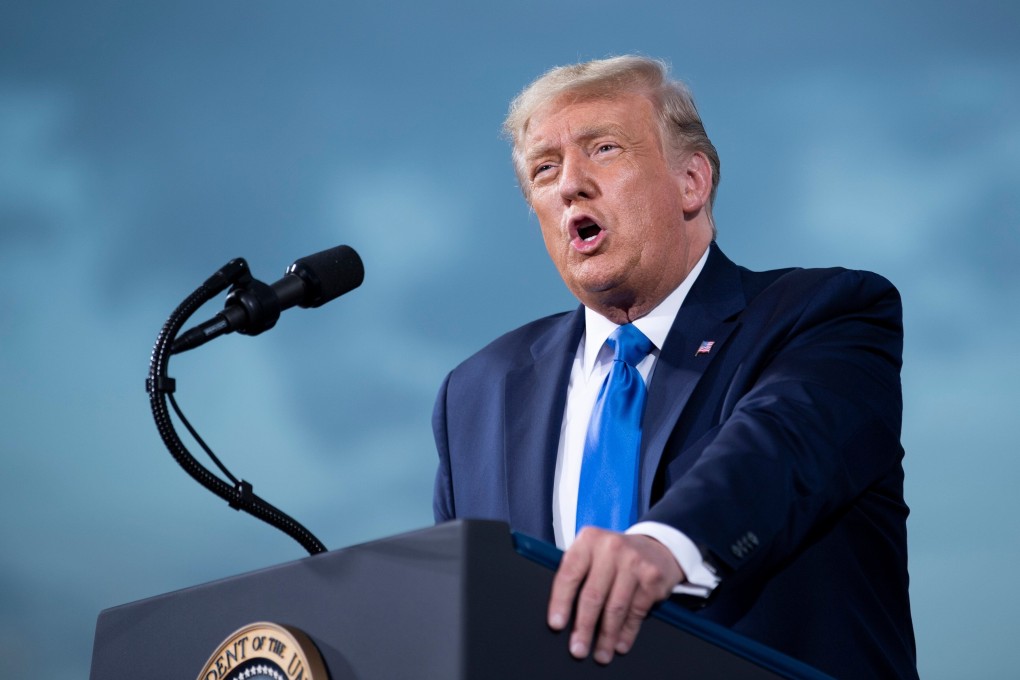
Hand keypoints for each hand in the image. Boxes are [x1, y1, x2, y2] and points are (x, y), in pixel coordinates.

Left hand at [547, 527, 683, 663]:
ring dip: (606, 636)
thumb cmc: (615, 556)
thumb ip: (577, 573)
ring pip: (615, 608)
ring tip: (600, 653)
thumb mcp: (593, 553)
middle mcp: (611, 547)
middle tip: (578, 649)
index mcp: (589, 540)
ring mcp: (634, 562)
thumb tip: (560, 613)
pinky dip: (627, 632)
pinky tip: (620, 644)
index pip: (569, 574)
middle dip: (584, 627)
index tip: (556, 624)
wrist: (656, 548)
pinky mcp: (652, 577)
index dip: (560, 602)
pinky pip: (636, 612)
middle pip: (592, 595)